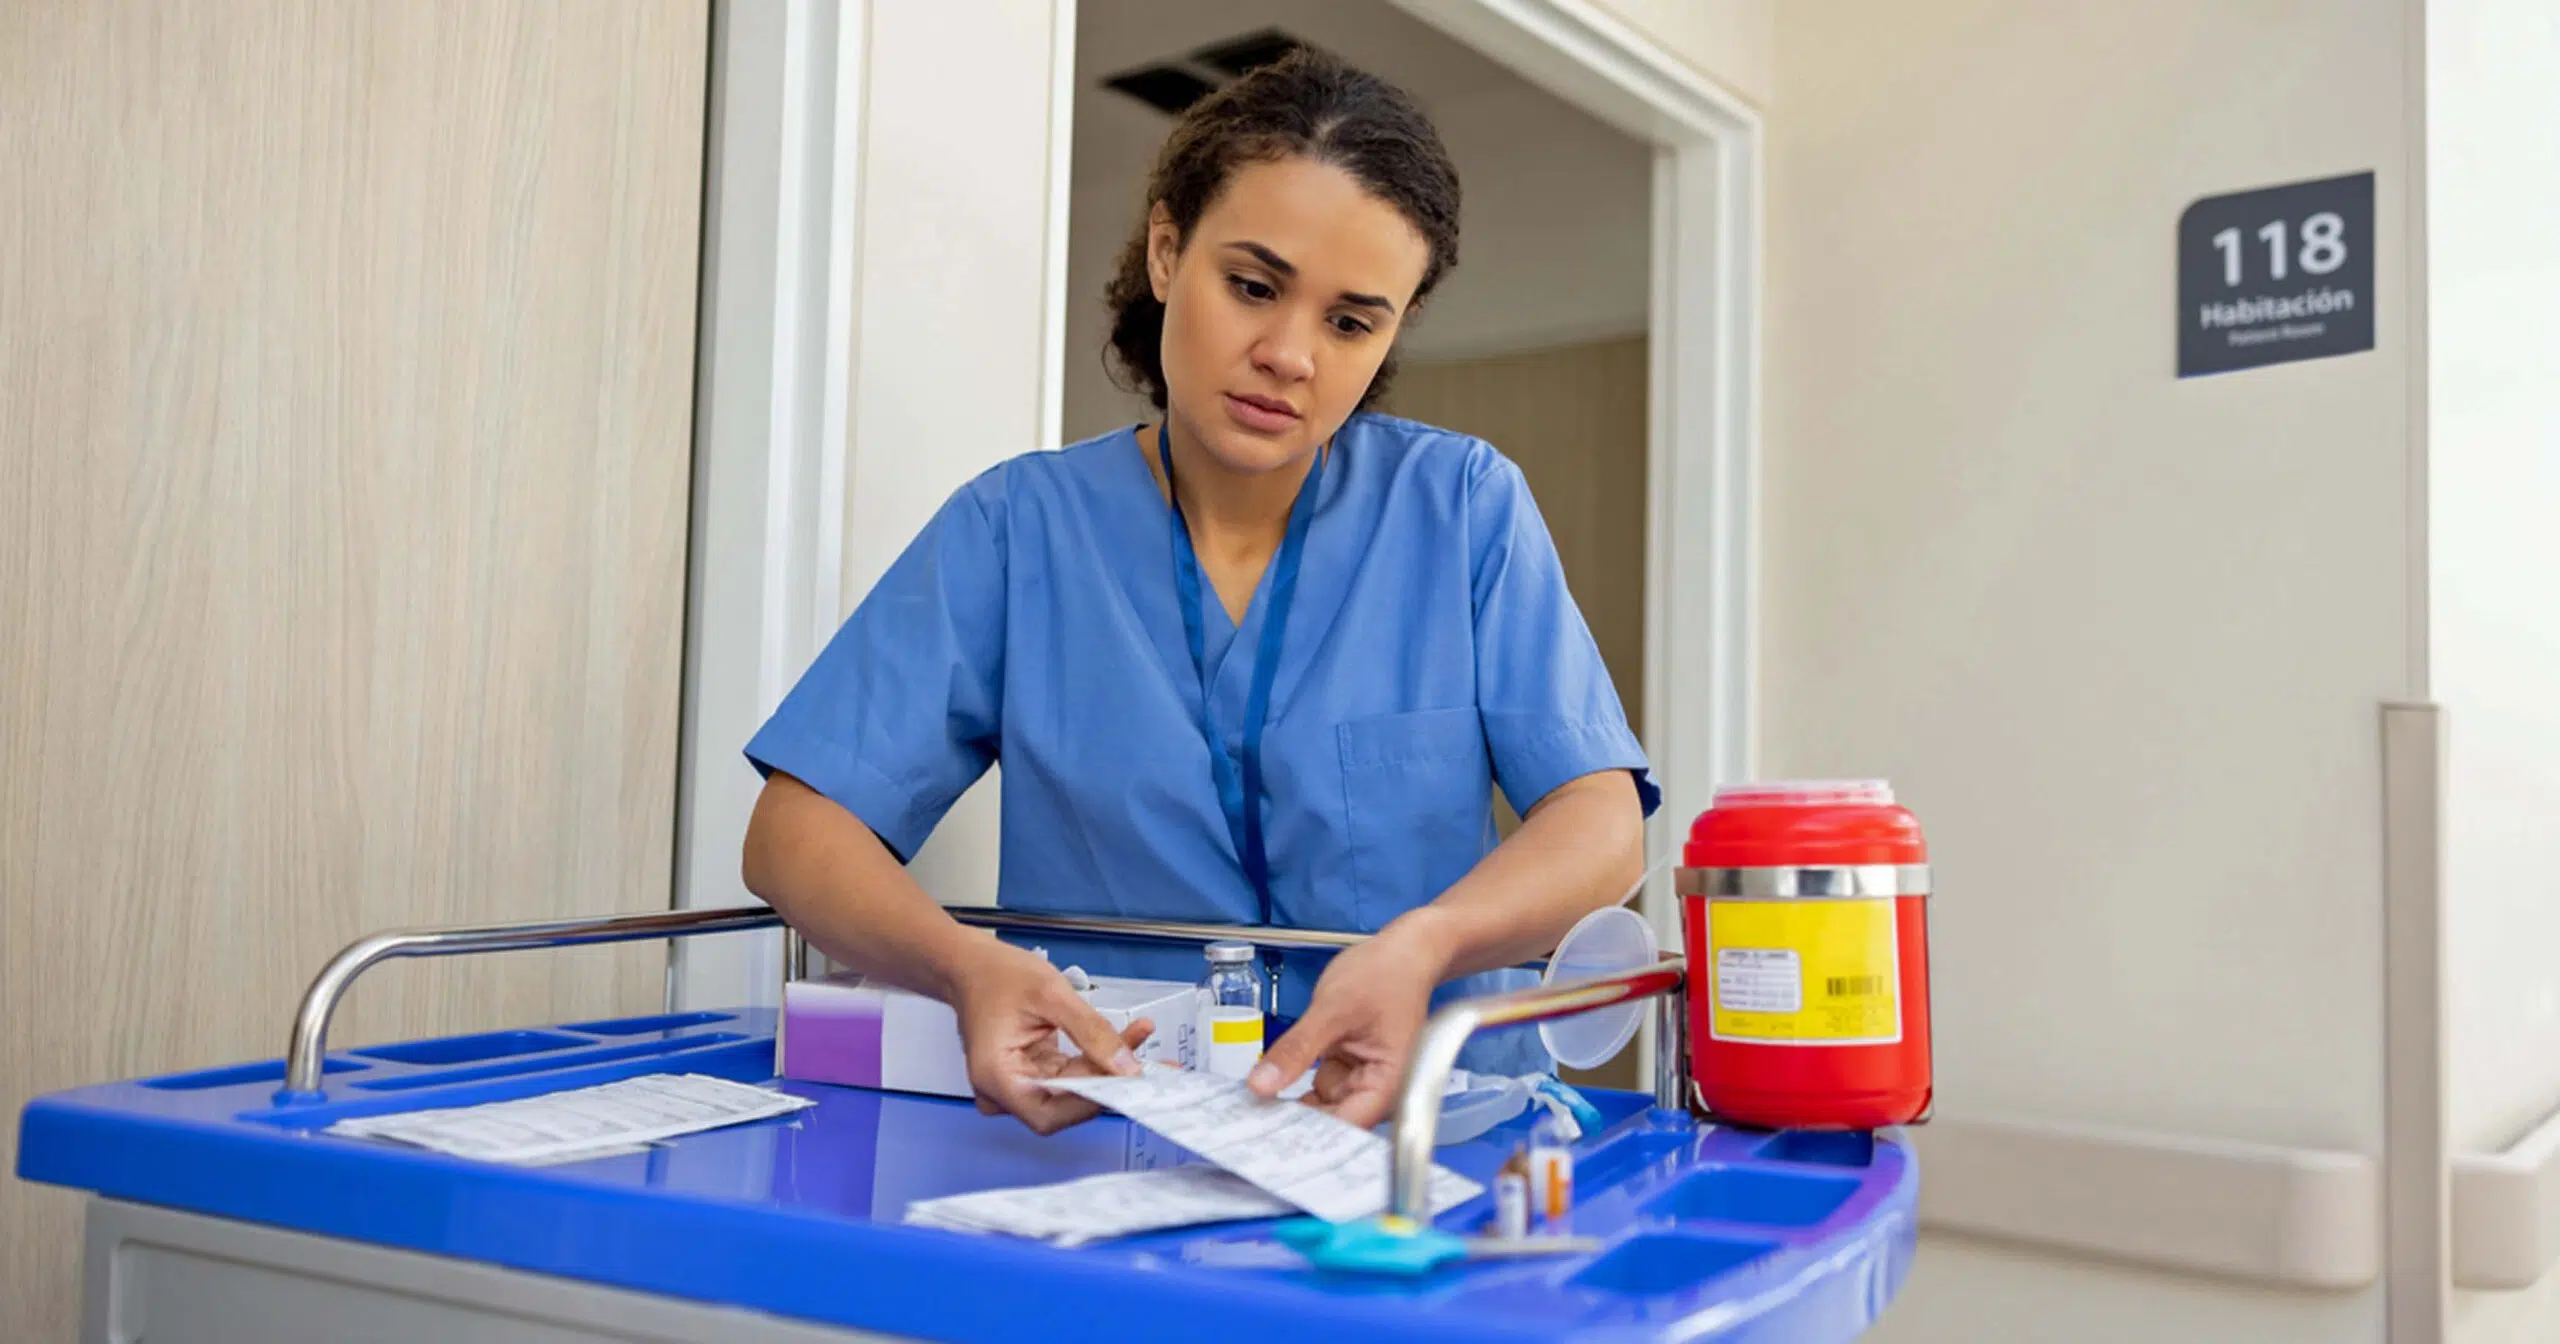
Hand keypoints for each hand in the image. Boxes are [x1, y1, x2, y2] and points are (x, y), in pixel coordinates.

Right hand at [944, 939, 1149, 1134]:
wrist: (973, 965)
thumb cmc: (996, 975)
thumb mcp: (1051, 995)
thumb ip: (1091, 1032)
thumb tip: (1126, 1067)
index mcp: (996, 1077)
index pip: (1049, 1114)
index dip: (1090, 1103)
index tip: (1127, 1082)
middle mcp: (1004, 1090)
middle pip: (1065, 1104)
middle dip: (1108, 1081)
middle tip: (1150, 1063)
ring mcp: (1018, 1085)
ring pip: (1074, 1090)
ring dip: (1108, 1067)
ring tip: (1139, 1038)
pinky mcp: (1033, 1074)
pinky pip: (1071, 1075)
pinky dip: (1097, 1058)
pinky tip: (1125, 1038)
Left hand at [1246, 917, 1447, 1129]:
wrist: (1401, 953)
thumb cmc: (1387, 974)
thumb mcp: (1333, 1009)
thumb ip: (1297, 1049)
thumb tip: (1261, 1085)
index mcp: (1389, 1085)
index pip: (1345, 1128)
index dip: (1305, 1138)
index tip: (1264, 1139)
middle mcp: (1379, 1092)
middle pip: (1332, 1124)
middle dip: (1291, 1125)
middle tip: (1244, 1126)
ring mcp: (1361, 1082)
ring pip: (1319, 1109)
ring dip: (1288, 1108)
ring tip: (1247, 1112)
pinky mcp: (1346, 1071)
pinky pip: (1316, 1089)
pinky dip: (1294, 1087)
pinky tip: (1267, 1087)